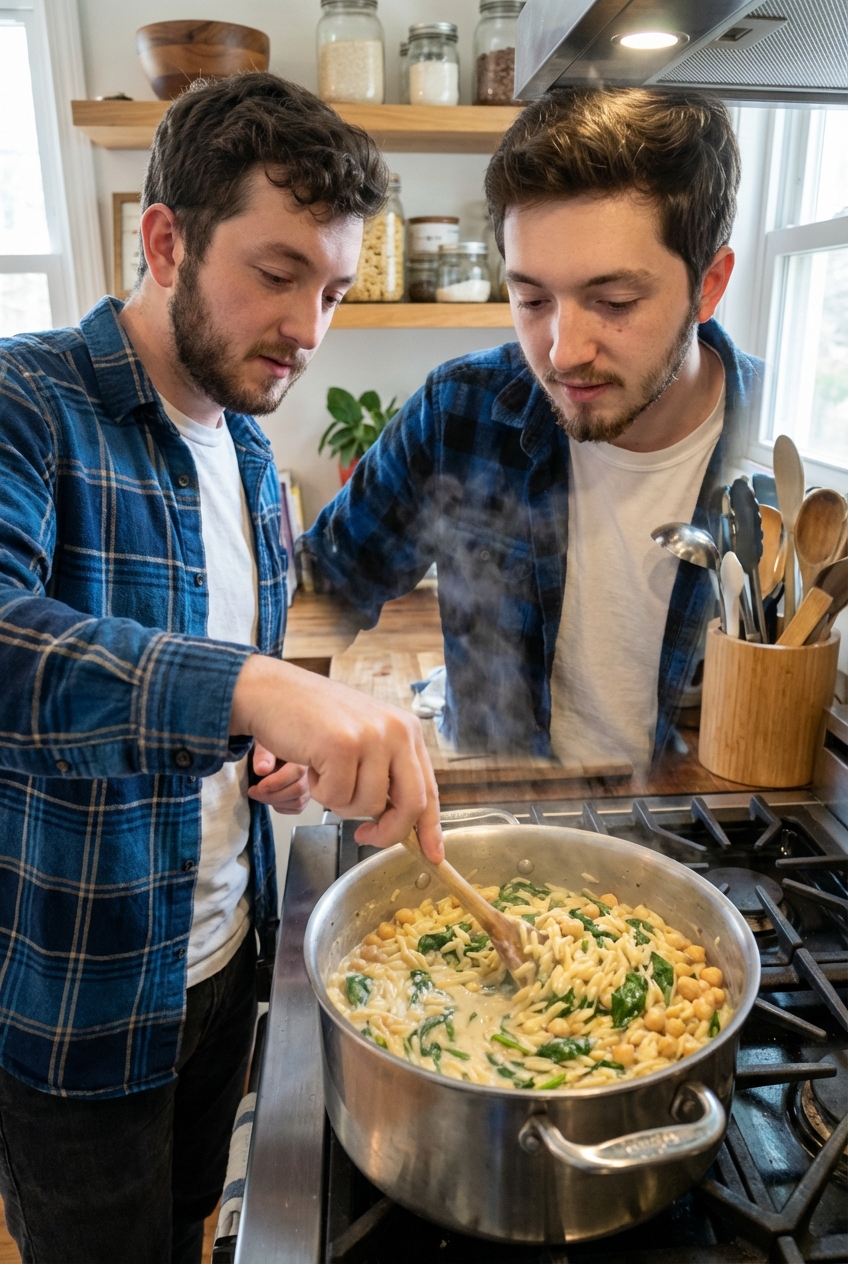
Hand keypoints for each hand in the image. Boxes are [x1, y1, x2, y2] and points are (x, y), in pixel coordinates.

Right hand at [230, 655, 442, 860]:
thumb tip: (399, 821)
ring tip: (325, 772)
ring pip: (368, 805)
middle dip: (388, 832)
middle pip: (411, 804)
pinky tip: (311, 765)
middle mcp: (397, 731)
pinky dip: (318, 791)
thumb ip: (386, 772)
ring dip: (339, 802)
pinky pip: (337, 797)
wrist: (271, 691)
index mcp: (407, 730)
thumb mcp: (364, 739)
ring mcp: (371, 737)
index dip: (430, 827)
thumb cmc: (313, 720)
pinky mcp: (342, 746)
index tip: (432, 855)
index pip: (429, 788)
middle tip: (364, 836)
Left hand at [248, 743, 310, 813]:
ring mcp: (311, 785)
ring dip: (275, 802)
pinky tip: (270, 798)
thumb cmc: (270, 746)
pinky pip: (297, 808)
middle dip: (272, 796)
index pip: (297, 771)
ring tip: (260, 795)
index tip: (255, 786)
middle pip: (298, 790)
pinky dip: (281, 807)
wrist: (274, 751)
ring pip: (298, 802)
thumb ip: (263, 755)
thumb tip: (262, 770)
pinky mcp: (306, 796)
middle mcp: (312, 771)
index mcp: (303, 754)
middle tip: (253, 792)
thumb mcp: (264, 745)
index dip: (275, 782)